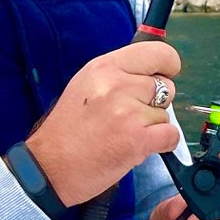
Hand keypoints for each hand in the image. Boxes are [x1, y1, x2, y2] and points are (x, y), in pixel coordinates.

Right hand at [25, 41, 180, 205]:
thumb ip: (121, 73)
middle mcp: (116, 84)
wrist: (49, 168)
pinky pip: (170, 135)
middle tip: (129, 116)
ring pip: (166, 114)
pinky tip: (138, 147)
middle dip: (155, 103)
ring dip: (152, 127)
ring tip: (123, 133)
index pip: (159, 52)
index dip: (167, 66)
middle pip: (166, 85)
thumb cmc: (68, 130)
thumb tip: (156, 70)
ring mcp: (127, 112)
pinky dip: (162, 144)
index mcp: (104, 67)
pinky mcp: (136, 139)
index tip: (163, 75)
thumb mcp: (87, 85)